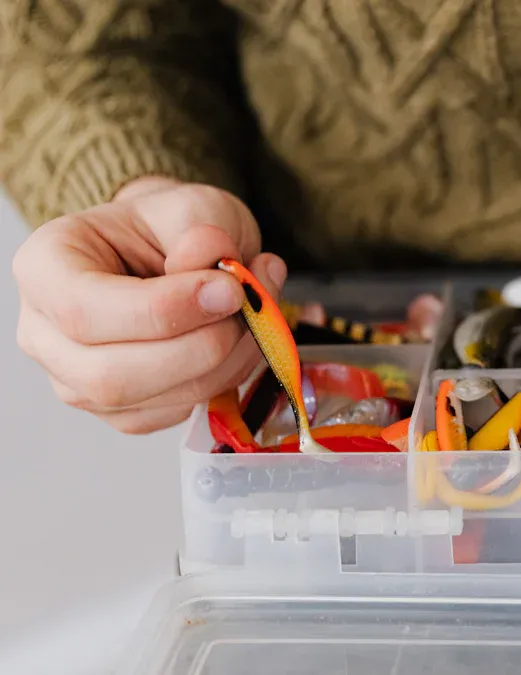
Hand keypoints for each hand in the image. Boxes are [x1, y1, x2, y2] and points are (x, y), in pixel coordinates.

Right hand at [12, 177, 283, 433]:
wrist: (179, 253)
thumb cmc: (173, 228)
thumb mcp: (191, 205)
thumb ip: (199, 227)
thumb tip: (208, 261)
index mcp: (44, 268)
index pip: (83, 311)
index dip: (165, 309)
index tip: (228, 289)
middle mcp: (45, 334)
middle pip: (112, 375)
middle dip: (200, 347)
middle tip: (249, 306)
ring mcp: (79, 382)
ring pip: (153, 401)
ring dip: (225, 363)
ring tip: (257, 313)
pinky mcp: (123, 412)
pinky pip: (178, 411)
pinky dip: (226, 379)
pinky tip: (242, 339)